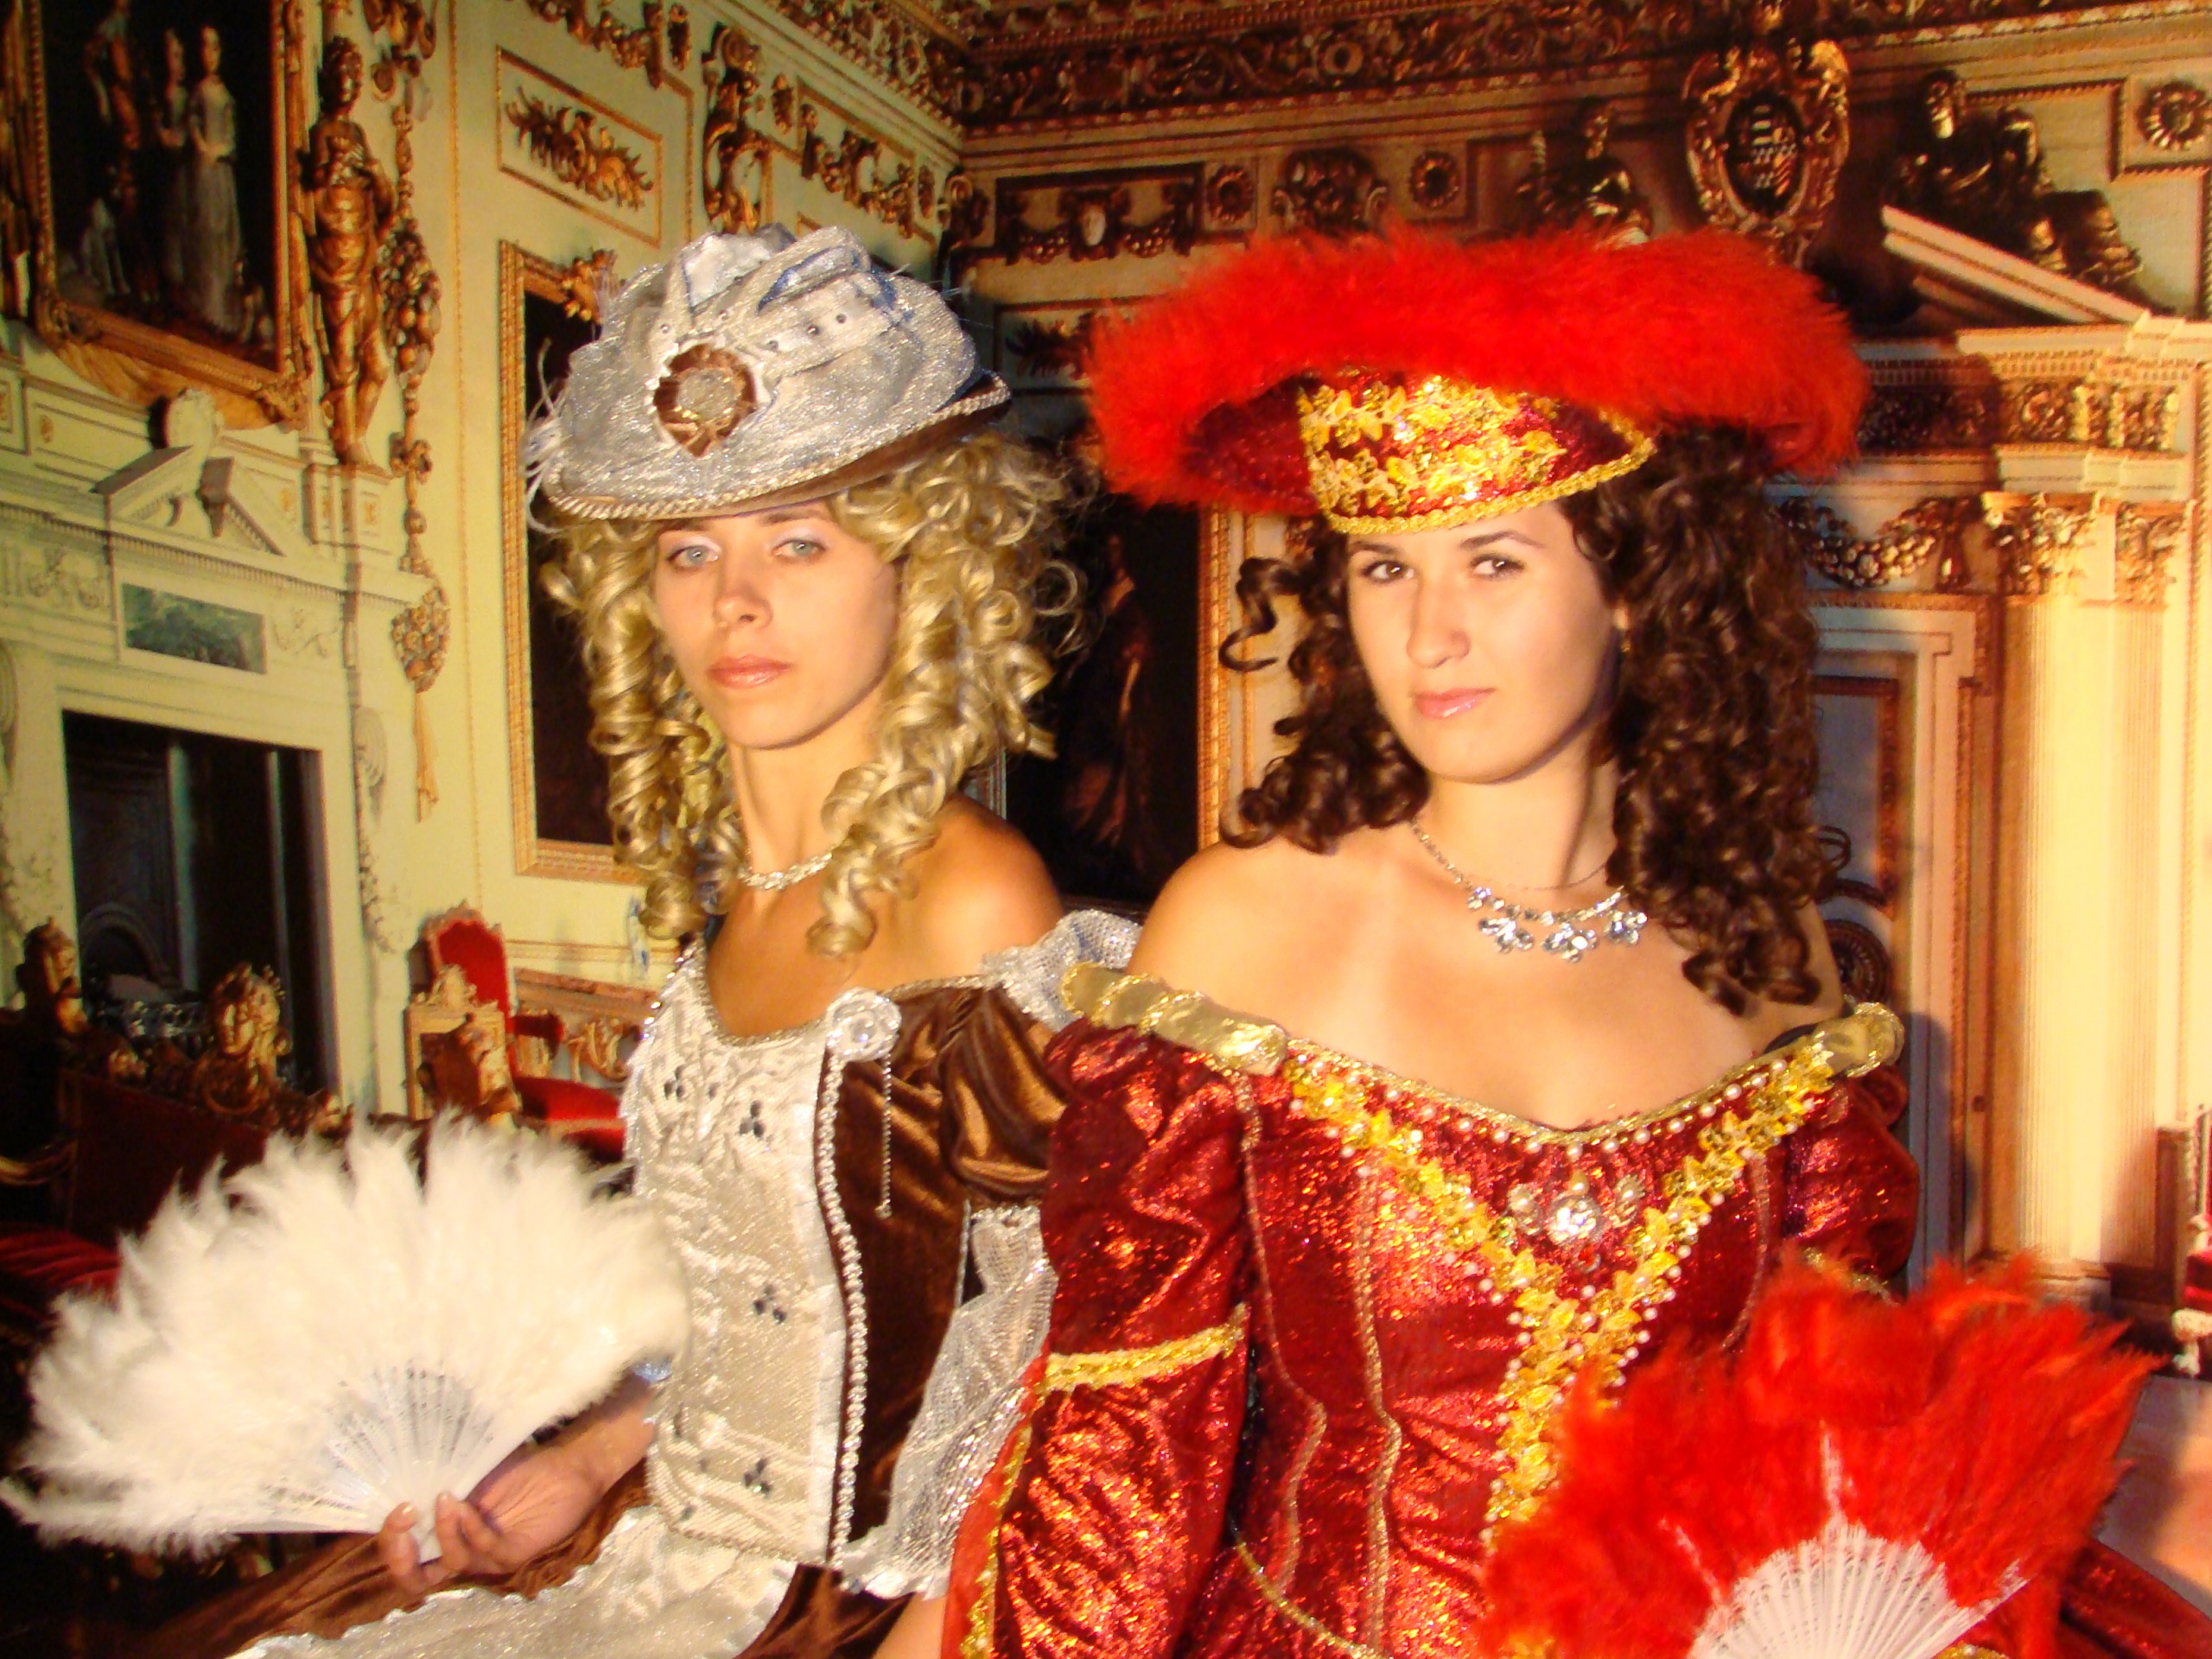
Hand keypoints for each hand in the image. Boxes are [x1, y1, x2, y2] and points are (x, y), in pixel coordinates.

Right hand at [375, 1441, 605, 1596]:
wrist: (564, 1466)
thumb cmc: (516, 1468)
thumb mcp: (466, 1471)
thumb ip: (435, 1481)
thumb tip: (396, 1474)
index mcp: (443, 1537)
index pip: (404, 1558)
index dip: (391, 1542)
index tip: (396, 1507)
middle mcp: (460, 1552)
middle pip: (417, 1578)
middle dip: (401, 1554)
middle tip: (403, 1518)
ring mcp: (486, 1557)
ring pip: (452, 1561)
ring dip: (443, 1530)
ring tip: (446, 1498)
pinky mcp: (513, 1554)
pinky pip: (486, 1552)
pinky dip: (472, 1530)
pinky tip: (467, 1507)